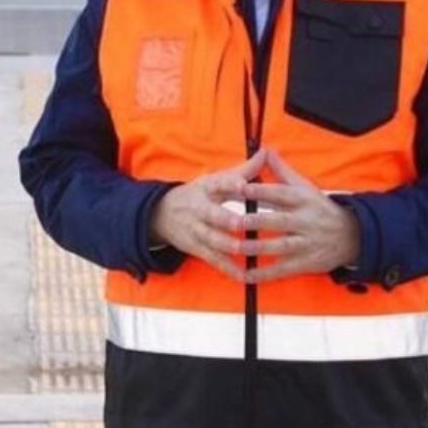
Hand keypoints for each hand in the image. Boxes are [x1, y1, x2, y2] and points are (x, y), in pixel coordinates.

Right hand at [149, 150, 266, 281]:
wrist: (161, 214)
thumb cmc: (199, 194)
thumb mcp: (215, 180)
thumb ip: (244, 170)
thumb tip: (266, 152)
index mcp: (205, 189)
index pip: (217, 184)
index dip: (229, 184)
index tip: (243, 184)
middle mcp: (198, 209)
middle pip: (212, 214)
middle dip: (226, 219)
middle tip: (242, 222)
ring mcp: (196, 230)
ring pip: (211, 239)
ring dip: (227, 244)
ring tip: (245, 249)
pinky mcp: (196, 248)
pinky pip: (213, 260)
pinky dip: (227, 268)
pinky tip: (243, 275)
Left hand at [239, 150, 360, 283]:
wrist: (353, 236)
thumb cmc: (319, 208)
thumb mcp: (305, 187)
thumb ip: (282, 171)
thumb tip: (265, 149)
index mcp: (304, 200)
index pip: (281, 193)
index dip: (261, 190)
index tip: (240, 187)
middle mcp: (306, 221)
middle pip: (279, 221)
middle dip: (257, 221)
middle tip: (233, 221)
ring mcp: (306, 244)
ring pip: (280, 246)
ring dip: (257, 248)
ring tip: (235, 247)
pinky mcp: (306, 263)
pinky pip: (282, 270)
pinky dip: (263, 274)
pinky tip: (245, 275)